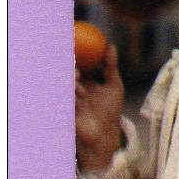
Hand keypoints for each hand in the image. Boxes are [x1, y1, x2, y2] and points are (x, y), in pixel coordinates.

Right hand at [75, 43, 124, 171]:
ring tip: (81, 91)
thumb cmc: (110, 111)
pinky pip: (64, 102)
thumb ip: (111, 66)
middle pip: (68, 73)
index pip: (78, 64)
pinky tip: (79, 106)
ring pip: (65, 86)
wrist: (104, 135)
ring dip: (72, 87)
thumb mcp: (114, 86)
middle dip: (70, 69)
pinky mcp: (66, 111)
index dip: (75, 54)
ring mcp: (70, 99)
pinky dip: (72, 102)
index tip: (76, 44)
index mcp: (85, 81)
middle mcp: (75, 88)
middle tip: (77, 69)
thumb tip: (110, 45)